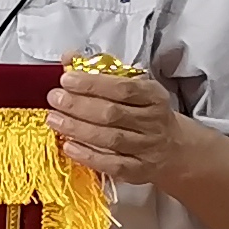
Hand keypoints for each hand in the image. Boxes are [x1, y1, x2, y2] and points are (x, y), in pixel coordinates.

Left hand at [47, 63, 185, 193]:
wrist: (174, 149)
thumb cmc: (145, 112)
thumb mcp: (133, 87)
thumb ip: (101, 71)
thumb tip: (68, 58)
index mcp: (153, 96)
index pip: (123, 88)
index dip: (92, 84)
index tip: (66, 79)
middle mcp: (153, 122)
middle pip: (113, 114)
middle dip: (79, 106)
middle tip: (55, 98)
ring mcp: (147, 148)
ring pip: (110, 139)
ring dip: (78, 129)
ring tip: (54, 120)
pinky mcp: (138, 171)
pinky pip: (111, 164)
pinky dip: (88, 156)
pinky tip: (68, 147)